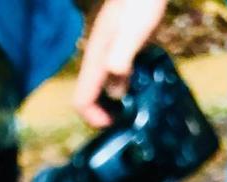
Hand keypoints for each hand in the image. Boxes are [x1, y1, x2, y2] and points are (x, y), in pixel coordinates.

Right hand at [74, 0, 167, 126]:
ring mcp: (108, 54)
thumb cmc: (140, 3)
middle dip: (106, 112)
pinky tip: (145, 82)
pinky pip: (118, 76)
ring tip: (140, 104)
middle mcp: (98, 60)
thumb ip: (121, 59)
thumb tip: (115, 90)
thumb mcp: (133, 32)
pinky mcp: (121, 50)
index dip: (93, 118)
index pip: (81, 100)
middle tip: (129, 118)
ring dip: (119, 101)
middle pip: (91, 97)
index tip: (113, 125)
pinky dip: (128, 85)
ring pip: (105, 88)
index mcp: (96, 60)